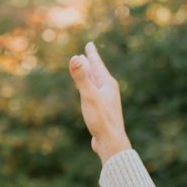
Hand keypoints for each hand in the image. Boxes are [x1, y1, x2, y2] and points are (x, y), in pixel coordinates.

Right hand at [69, 42, 131, 164]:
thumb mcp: (89, 96)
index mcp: (107, 84)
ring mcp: (106, 100)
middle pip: (97, 72)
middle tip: (86, 53)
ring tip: (87, 70)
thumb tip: (74, 57)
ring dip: (89, 75)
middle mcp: (108, 90)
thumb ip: (81, 77)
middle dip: (90, 62)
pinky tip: (88, 94)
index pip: (97, 64)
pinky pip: (94, 94)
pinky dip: (88, 88)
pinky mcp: (102, 111)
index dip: (92, 54)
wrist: (111, 142)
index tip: (89, 44)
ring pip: (95, 83)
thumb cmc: (101, 119)